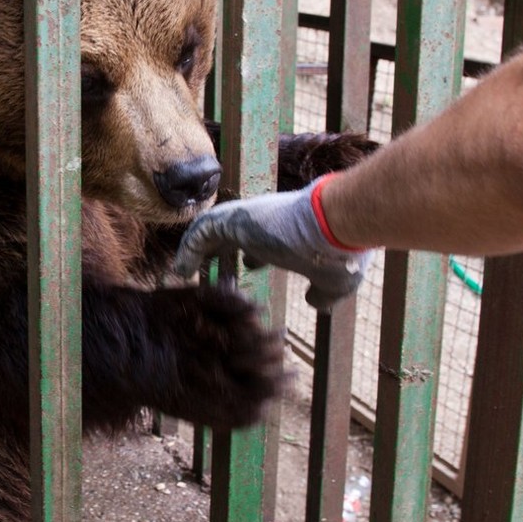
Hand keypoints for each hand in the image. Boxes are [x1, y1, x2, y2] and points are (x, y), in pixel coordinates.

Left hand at [174, 176, 371, 311]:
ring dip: (196, 249)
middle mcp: (264, 222)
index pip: (264, 240)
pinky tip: (181, 269)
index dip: (253, 255)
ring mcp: (247, 218)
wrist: (338, 225)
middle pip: (231, 234)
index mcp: (285, 233)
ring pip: (211, 229)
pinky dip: (188, 249)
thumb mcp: (333, 280)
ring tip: (183, 271)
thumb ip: (322, 292)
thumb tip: (317, 304)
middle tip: (204, 272)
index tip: (248, 266)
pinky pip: (200, 232)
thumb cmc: (341, 253)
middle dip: (216, 252)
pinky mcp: (232, 220)